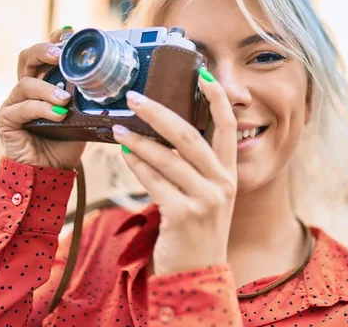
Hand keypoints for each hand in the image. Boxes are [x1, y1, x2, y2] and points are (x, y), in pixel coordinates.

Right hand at [0, 27, 85, 169]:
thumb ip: (89, 99)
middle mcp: (26, 88)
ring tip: (66, 99)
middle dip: (44, 50)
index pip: (46, 54)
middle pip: (28, 57)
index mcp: (44, 82)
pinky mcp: (6, 119)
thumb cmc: (67, 143)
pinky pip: (22, 108)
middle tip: (60, 53)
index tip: (72, 33)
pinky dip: (41, 109)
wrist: (50, 172)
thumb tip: (114, 82)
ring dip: (48, 89)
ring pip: (26, 83)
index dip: (56, 40)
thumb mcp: (84, 116)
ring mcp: (13, 102)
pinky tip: (58, 115)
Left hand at [112, 69, 237, 274]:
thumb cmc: (196, 230)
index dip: (217, 99)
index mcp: (229, 174)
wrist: (197, 274)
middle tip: (134, 97)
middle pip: (189, 135)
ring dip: (138, 139)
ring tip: (118, 127)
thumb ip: (193, 167)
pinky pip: (154, 180)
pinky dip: (136, 164)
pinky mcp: (183, 213)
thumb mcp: (206, 196)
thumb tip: (162, 133)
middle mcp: (222, 182)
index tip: (202, 73)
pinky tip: (123, 153)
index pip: (229, 127)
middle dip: (159, 112)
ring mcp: (205, 198)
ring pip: (166, 157)